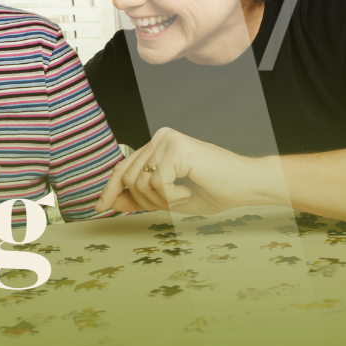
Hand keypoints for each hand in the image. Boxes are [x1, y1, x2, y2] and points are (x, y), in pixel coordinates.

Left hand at [95, 127, 275, 215]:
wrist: (246, 186)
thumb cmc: (213, 191)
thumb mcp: (168, 199)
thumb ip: (139, 197)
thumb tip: (109, 202)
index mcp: (157, 145)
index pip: (123, 167)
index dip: (110, 189)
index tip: (99, 208)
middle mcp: (160, 137)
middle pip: (127, 177)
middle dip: (144, 201)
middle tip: (173, 202)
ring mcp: (168, 139)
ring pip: (140, 182)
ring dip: (161, 199)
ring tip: (185, 194)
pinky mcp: (177, 147)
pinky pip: (157, 182)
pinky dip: (173, 195)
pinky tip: (190, 188)